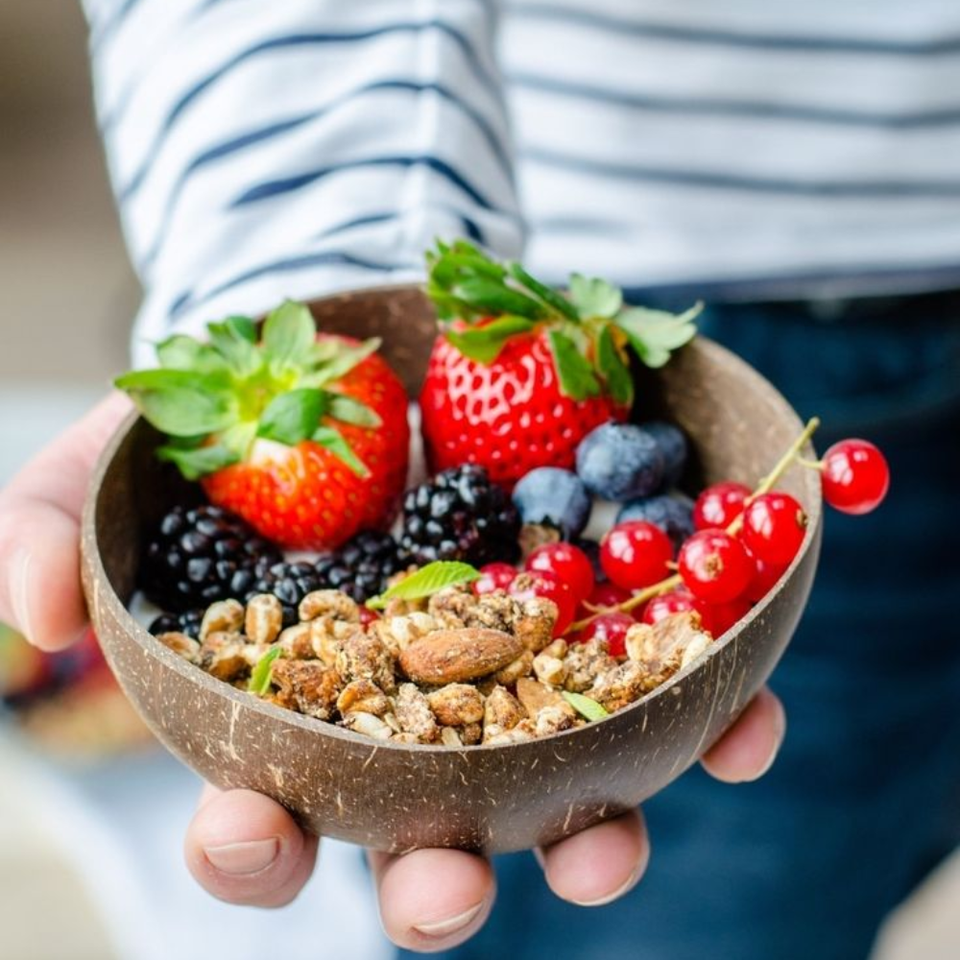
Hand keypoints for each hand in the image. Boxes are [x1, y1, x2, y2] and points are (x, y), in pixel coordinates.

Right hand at [0, 394, 785, 951]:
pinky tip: (739, 720)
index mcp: (302, 708)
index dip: (251, 841)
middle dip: (433, 879)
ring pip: (562, 788)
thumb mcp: (120, 453)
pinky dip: (710, 718)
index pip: (265, 807)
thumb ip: (53, 529)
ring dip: (591, 830)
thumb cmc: (233, 419)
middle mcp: (416, 718)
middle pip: (427, 828)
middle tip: (444, 884)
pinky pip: (672, 691)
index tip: (253, 829)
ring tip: (608, 840)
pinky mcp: (602, 624)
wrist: (358, 350)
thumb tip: (25, 625)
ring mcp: (520, 678)